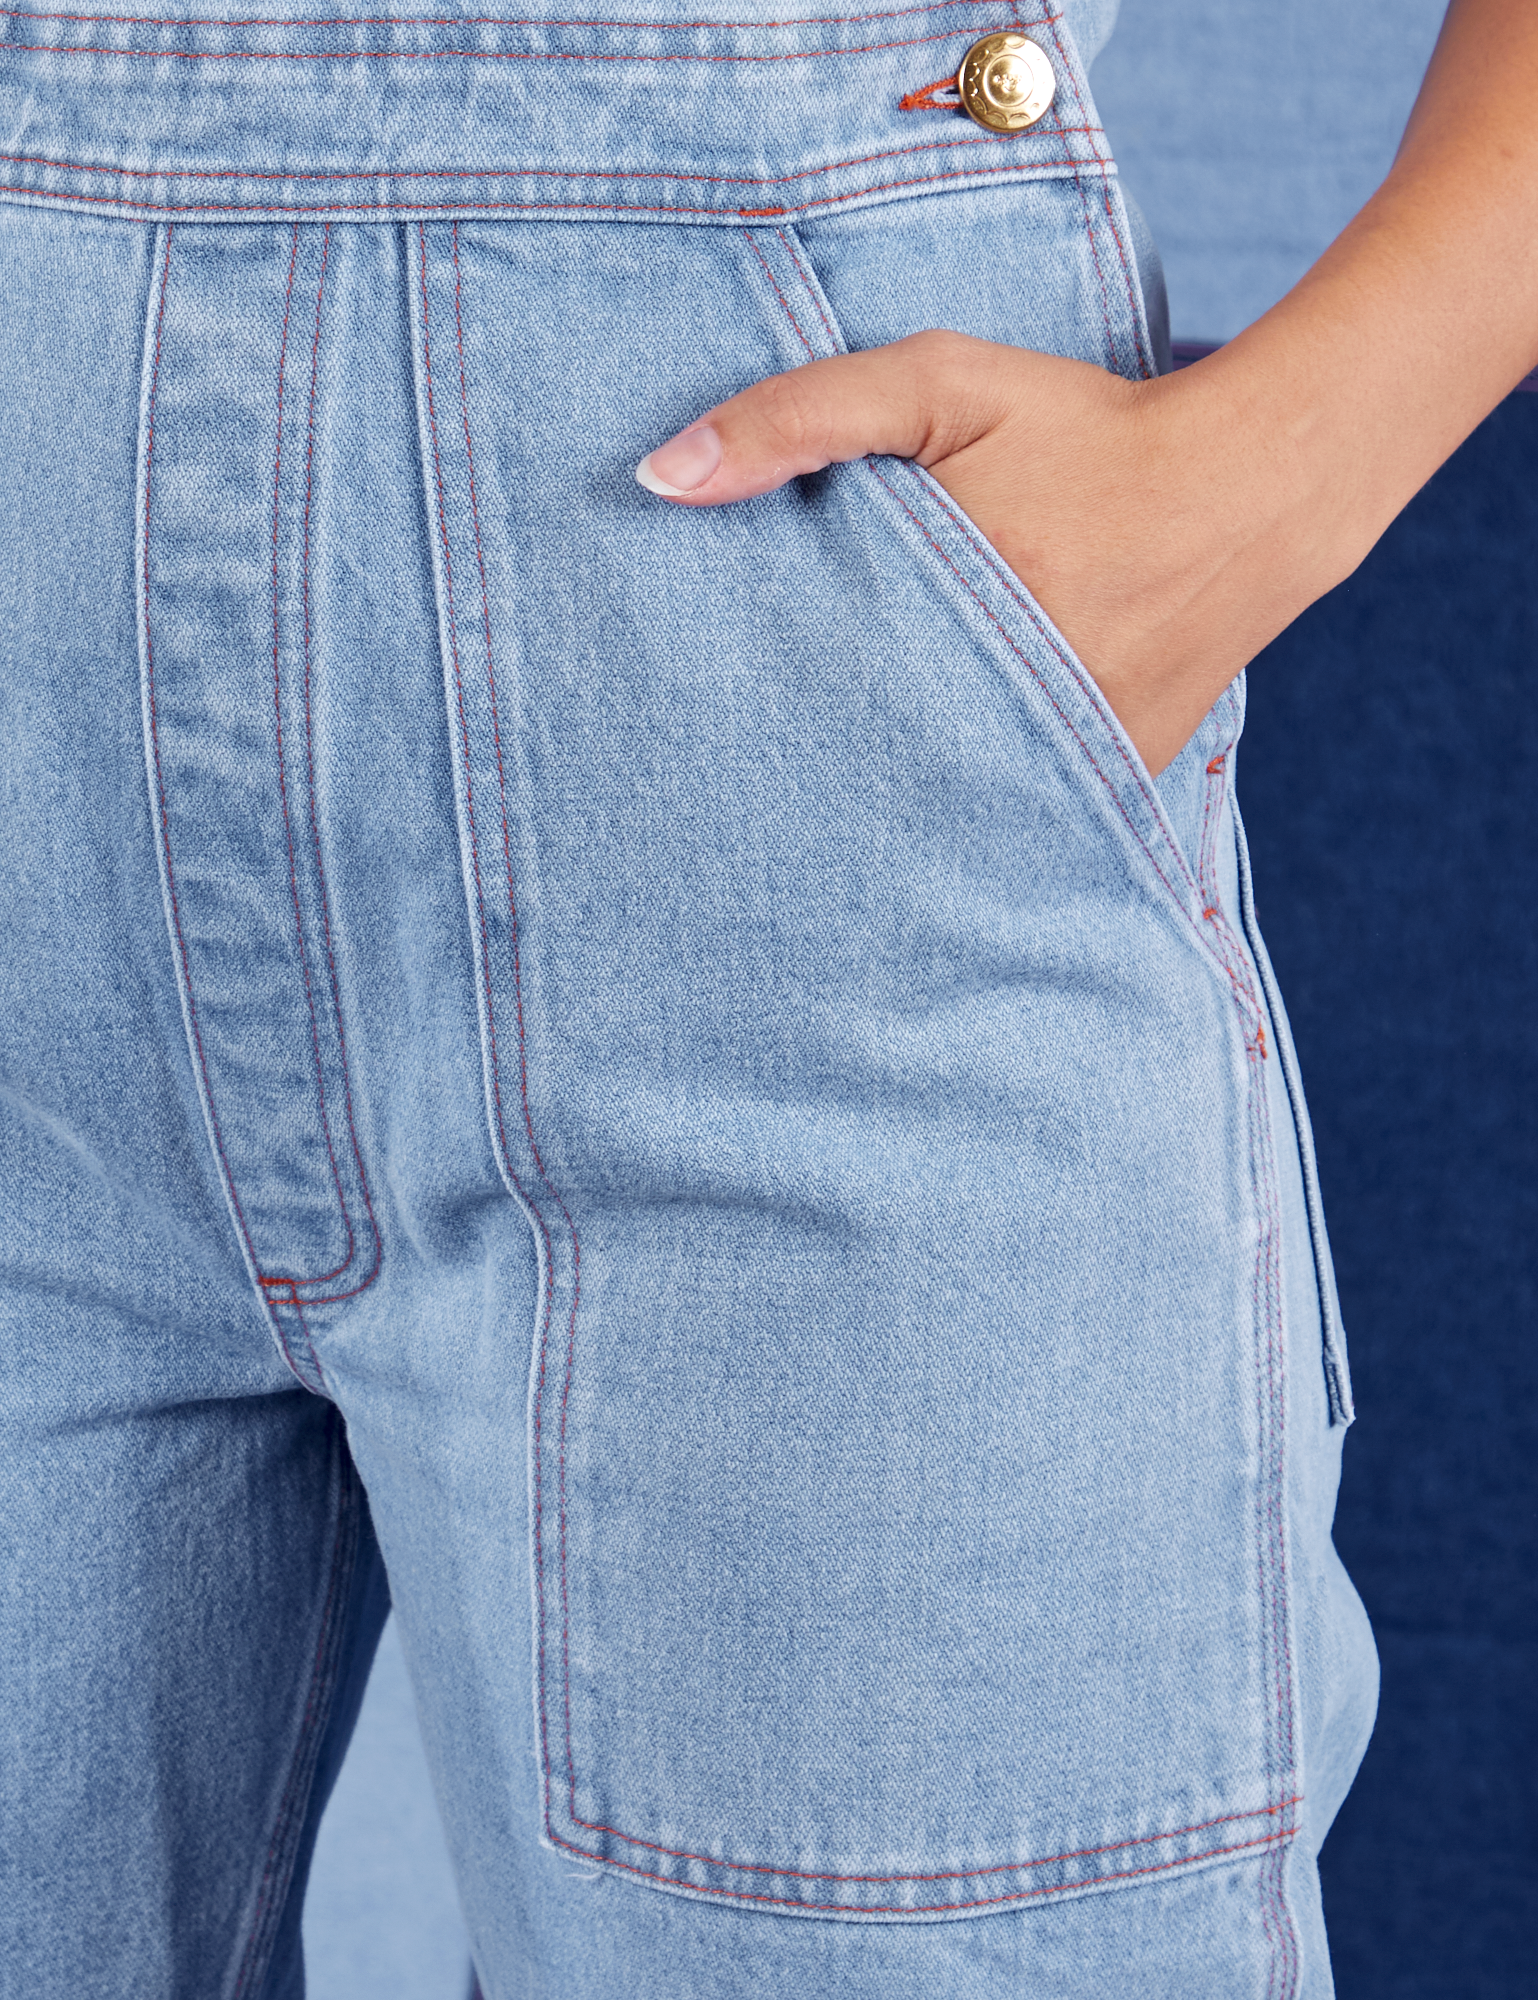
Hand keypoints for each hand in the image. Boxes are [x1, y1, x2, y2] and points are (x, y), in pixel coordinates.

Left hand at [635, 332, 1348, 774]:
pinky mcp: (1107, 783)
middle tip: (736, 793)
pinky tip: (927, 796)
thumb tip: (658, 480)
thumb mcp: (940, 384)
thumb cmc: (1087, 427)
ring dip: (887, 800)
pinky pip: (1015, 811)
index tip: (697, 730)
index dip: (754, 718)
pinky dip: (971, 802)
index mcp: (953, 628)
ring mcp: (1064, 761)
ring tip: (825, 808)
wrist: (1256, 486)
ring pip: (940, 804)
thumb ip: (798, 417)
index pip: (812, 704)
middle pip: (866, 772)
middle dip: (809, 773)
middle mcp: (1009, 714)